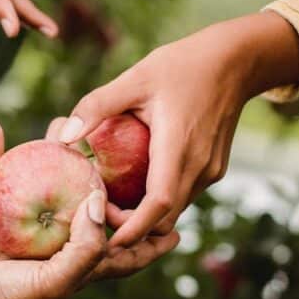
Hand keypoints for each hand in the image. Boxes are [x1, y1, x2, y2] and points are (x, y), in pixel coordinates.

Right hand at [0, 122, 178, 298]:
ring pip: (44, 182)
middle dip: (106, 179)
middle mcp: (57, 242)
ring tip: (61, 126)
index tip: (178, 227)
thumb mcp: (57, 281)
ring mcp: (24, 228)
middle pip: (89, 205)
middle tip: (121, 146)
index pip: (126, 252)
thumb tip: (101, 200)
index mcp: (80, 263)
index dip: (152, 241)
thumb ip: (87, 246)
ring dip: (52, 154)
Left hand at [56, 12, 298, 246]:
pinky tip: (138, 182)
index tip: (104, 237)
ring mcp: (210, 171)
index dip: (132, 229)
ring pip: (176, 210)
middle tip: (99, 211)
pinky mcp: (215, 169)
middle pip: (165, 219)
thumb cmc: (183, 64)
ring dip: (147, 215)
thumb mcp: (135, 78)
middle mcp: (199, 167)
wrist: (235, 60)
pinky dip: (162, 200)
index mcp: (178, 147)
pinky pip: (185, 195)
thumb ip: (97, 106)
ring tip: (114, 199)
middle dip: (133, 228)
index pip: (158, 205)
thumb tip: (63, 136)